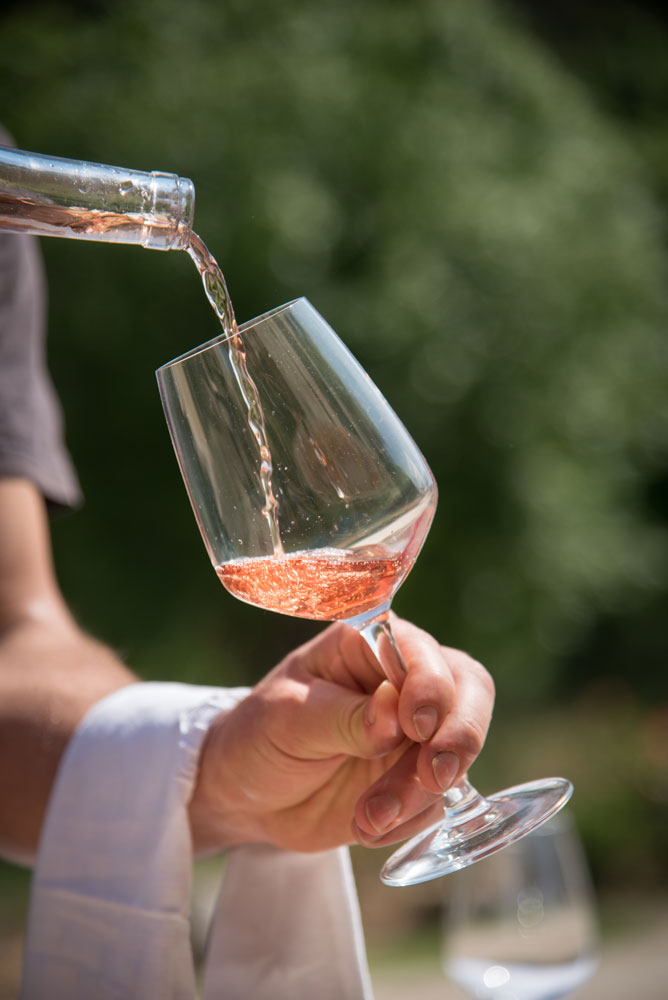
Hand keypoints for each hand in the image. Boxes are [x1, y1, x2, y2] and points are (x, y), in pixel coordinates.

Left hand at [188, 615, 494, 854]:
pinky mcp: (419, 777)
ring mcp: (417, 731)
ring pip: (456, 752)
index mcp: (367, 644)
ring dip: (420, 792)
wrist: (249, 796)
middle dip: (459, 735)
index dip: (430, 684)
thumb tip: (394, 714)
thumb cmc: (260, 736)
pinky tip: (366, 826)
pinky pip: (440, 799)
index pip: (420, 650)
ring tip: (368, 818)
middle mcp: (403, 680)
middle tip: (435, 776)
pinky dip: (411, 819)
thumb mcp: (286, 719)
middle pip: (468, 690)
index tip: (415, 725)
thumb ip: (341, 716)